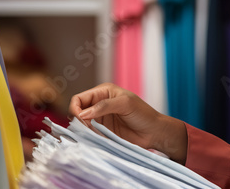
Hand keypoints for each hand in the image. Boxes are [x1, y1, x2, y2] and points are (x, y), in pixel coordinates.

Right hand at [69, 83, 188, 162]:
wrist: (154, 132)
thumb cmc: (143, 114)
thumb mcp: (125, 104)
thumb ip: (104, 106)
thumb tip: (83, 113)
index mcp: (103, 92)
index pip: (79, 98)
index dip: (76, 108)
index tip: (81, 119)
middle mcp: (99, 104)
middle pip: (77, 111)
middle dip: (79, 120)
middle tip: (89, 128)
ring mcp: (100, 118)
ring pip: (81, 124)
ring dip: (84, 129)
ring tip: (95, 133)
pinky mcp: (102, 131)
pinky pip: (89, 133)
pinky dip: (89, 136)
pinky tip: (97, 138)